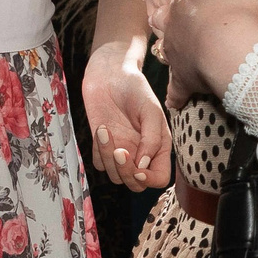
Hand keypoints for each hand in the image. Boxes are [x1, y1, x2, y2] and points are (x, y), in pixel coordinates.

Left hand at [83, 48, 170, 188]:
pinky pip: (99, 164)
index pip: (159, 177)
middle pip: (136, 184)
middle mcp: (140, 153)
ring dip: (109, 158)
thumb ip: (152, 139)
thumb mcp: (151, 110)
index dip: (150, 179)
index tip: (138, 168)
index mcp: (159, 146)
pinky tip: (102, 129)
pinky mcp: (102, 146)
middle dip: (126, 173)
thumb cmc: (134, 87)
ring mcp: (121, 150)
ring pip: (115, 176)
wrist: (109, 74)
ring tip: (107, 131)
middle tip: (119, 150)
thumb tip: (144, 165)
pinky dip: (98, 151)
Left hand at [158, 0, 257, 109]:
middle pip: (158, 8)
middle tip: (173, 3)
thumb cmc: (234, 6)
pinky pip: (177, 87)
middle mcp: (170, 20)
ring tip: (172, 37)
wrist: (235, 53)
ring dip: (167, 38)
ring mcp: (175, 50)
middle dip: (164, 4)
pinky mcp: (185, 77)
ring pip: (163, 42)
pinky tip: (177, 98)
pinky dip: (177, 92)